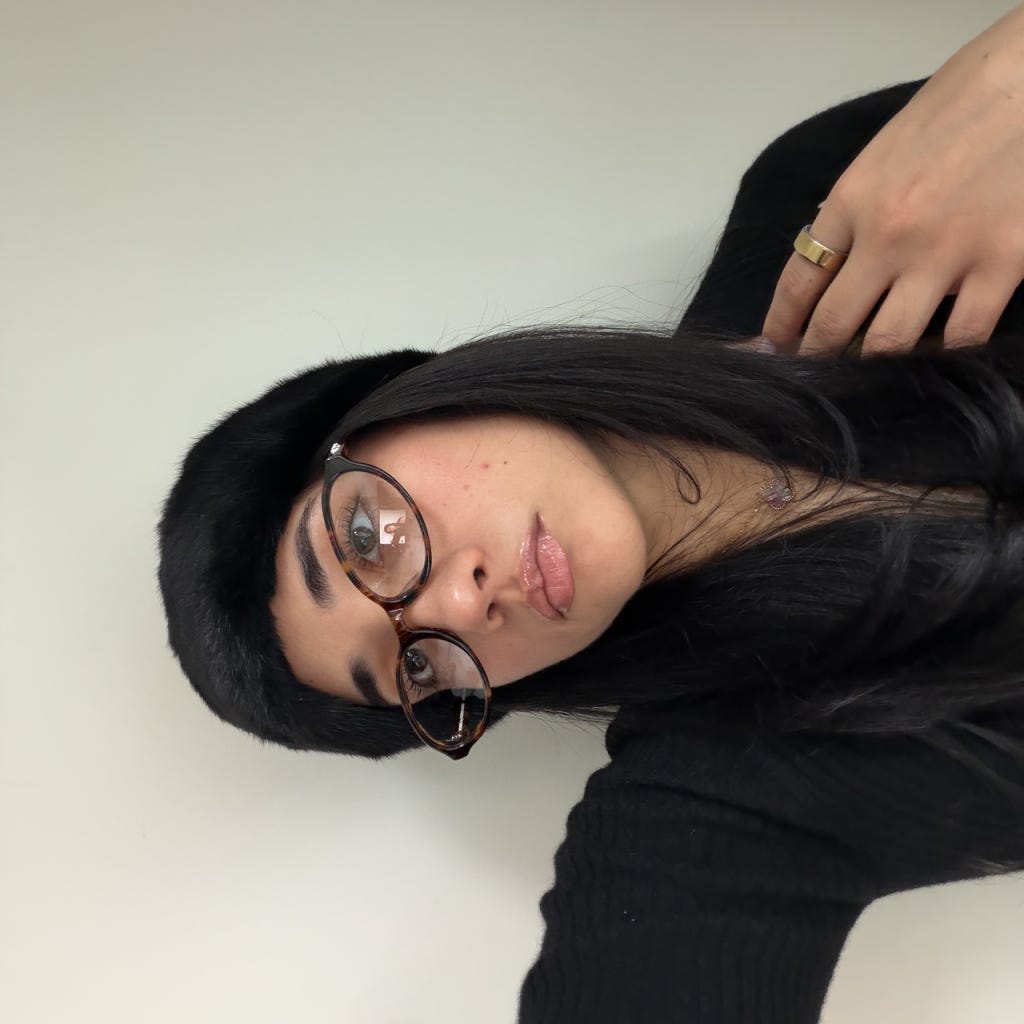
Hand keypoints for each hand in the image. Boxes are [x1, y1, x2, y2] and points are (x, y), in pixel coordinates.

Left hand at [762, 4, 1023, 357]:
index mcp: (852, 200)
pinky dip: (945, 354)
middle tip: (815, 372)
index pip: (799, 280)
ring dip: (875, 364)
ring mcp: (945, 253)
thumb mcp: (882, 154)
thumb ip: (853, 212)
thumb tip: (831, 263)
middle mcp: (889, 234)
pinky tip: (935, 356)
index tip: (774, 347)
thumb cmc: (957, 107)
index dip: (781, 325)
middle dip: (818, 356)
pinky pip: (963, 336)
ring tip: (870, 371)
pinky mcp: (1004, 264)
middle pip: (835, 323)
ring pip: (891, 343)